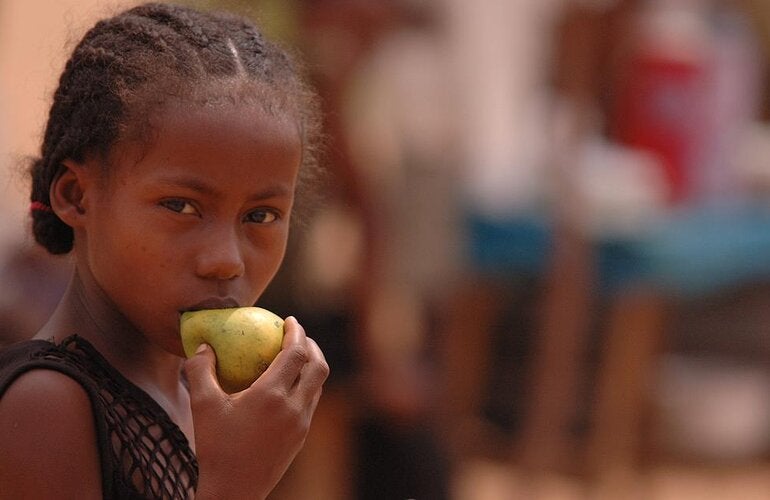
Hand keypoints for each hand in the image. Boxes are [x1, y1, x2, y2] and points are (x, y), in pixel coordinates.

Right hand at [184, 316, 328, 498]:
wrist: (234, 492)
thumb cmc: (215, 448)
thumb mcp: (202, 406)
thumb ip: (201, 370)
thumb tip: (202, 346)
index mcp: (271, 396)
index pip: (296, 354)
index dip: (297, 332)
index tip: (290, 320)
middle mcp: (293, 408)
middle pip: (319, 366)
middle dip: (312, 345)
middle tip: (298, 335)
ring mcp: (301, 424)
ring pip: (318, 386)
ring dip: (312, 366)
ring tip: (296, 357)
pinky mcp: (301, 437)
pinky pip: (311, 402)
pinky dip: (306, 385)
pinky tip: (288, 385)